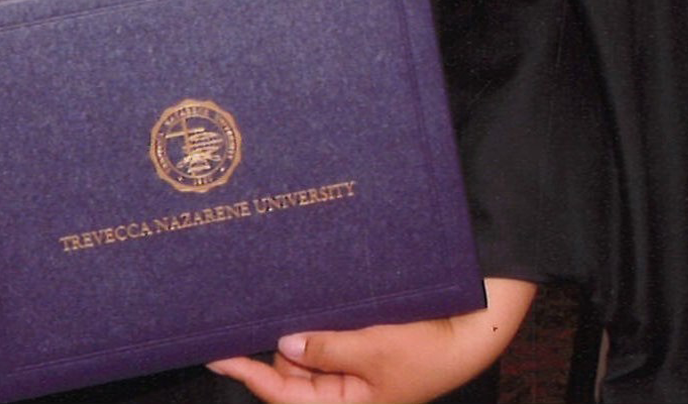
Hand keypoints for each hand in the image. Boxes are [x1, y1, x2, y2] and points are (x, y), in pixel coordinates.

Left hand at [206, 277, 535, 403]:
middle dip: (281, 339)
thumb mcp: (375, 351)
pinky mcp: (364, 342)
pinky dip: (320, 315)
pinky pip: (329, 331)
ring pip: (308, 345)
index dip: (249, 373)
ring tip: (307, 294)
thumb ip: (328, 349)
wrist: (471, 331)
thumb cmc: (428, 349)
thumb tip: (285, 344)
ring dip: (303, 322)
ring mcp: (353, 365)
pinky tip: (318, 294)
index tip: (216, 352)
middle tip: (269, 301)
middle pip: (291, 367)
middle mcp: (344, 389)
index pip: (285, 394)